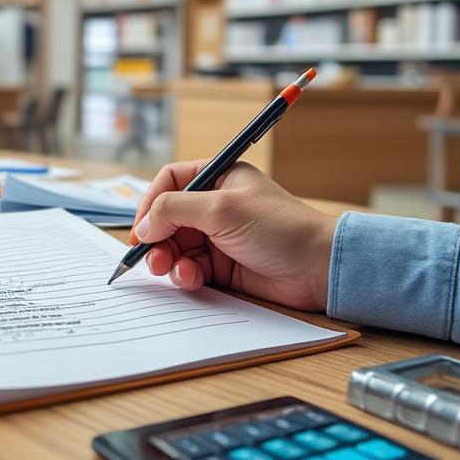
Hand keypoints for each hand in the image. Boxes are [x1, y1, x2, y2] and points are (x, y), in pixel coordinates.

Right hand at [130, 160, 337, 310]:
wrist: (319, 269)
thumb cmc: (280, 229)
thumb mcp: (222, 209)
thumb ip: (175, 210)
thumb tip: (144, 225)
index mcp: (219, 179)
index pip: (170, 182)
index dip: (150, 203)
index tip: (141, 227)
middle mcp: (216, 206)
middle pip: (167, 218)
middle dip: (157, 238)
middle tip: (151, 257)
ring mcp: (219, 237)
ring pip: (176, 246)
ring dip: (168, 259)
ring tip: (171, 270)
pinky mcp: (223, 266)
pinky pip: (191, 269)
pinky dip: (185, 275)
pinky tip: (193, 279)